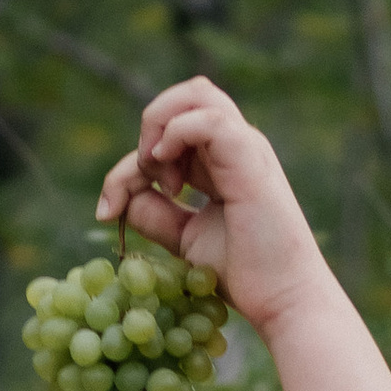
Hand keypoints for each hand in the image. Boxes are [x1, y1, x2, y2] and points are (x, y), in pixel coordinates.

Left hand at [93, 75, 331, 342]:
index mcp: (221, 160)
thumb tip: (123, 197)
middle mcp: (235, 145)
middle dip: (149, 126)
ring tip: (159, 175)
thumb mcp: (185, 238)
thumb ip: (154, 214)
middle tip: (143, 177)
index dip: (127, 167)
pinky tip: (170, 180)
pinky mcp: (250, 158)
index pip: (167, 131)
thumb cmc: (244, 272)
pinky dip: (176, 136)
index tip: (107, 210)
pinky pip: (208, 120)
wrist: (282, 297)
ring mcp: (245, 147)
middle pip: (186, 94)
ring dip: (160, 126)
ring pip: (196, 93)